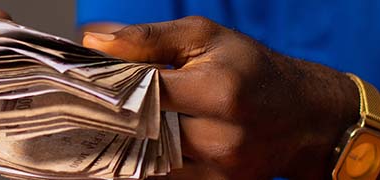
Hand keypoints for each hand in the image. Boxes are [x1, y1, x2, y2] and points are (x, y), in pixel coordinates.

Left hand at [83, 16, 359, 178]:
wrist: (304, 116)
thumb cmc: (249, 69)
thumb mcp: (205, 38)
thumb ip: (147, 39)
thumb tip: (92, 43)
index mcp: (219, 90)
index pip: (144, 92)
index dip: (107, 88)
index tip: (76, 84)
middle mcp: (222, 136)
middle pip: (143, 133)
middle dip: (109, 120)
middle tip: (75, 111)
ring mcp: (222, 169)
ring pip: (149, 163)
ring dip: (120, 147)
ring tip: (96, 131)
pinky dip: (140, 168)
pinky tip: (121, 153)